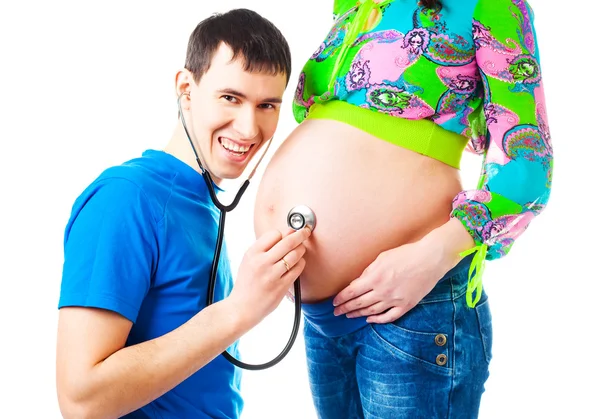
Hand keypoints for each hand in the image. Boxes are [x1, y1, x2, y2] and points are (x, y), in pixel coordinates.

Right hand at [229, 227, 310, 328]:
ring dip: (301, 249)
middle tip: (306, 231)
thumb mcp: (248, 261)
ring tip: (301, 249)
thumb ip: (264, 248)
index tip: (286, 235)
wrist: (242, 307)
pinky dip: (301, 263)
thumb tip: (286, 234)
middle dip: (300, 234)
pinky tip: (298, 263)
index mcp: (252, 253)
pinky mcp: (281, 286)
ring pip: (295, 254)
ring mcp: (272, 275)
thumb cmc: (247, 283)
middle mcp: (262, 262)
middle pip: (288, 241)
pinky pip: (297, 269)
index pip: (274, 234)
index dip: (282, 234)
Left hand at [332, 239, 452, 323]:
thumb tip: (358, 282)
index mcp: (374, 278)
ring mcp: (394, 300)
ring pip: (371, 311)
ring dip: (358, 314)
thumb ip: (369, 271)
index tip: (334, 303)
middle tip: (336, 313)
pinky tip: (369, 319)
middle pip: (359, 303)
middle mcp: (382, 291)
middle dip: (345, 308)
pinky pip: (389, 317)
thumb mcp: (382, 258)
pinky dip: (377, 320)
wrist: (430, 259)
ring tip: (349, 316)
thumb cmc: (406, 254)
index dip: (341, 299)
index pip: (352, 292)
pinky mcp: (406, 305)